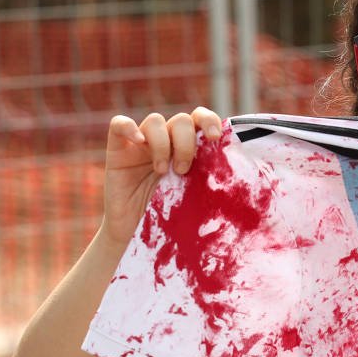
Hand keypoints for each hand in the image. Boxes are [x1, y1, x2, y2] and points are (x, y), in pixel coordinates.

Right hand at [99, 106, 222, 245]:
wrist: (137, 237)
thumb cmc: (172, 219)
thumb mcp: (197, 198)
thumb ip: (211, 179)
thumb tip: (240, 175)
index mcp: (189, 148)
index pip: (201, 119)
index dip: (210, 121)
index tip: (216, 138)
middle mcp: (167, 141)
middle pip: (181, 120)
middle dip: (186, 142)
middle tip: (184, 170)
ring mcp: (141, 145)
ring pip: (154, 121)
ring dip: (163, 144)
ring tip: (162, 171)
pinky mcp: (118, 151)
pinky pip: (119, 125)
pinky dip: (129, 128)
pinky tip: (139, 143)